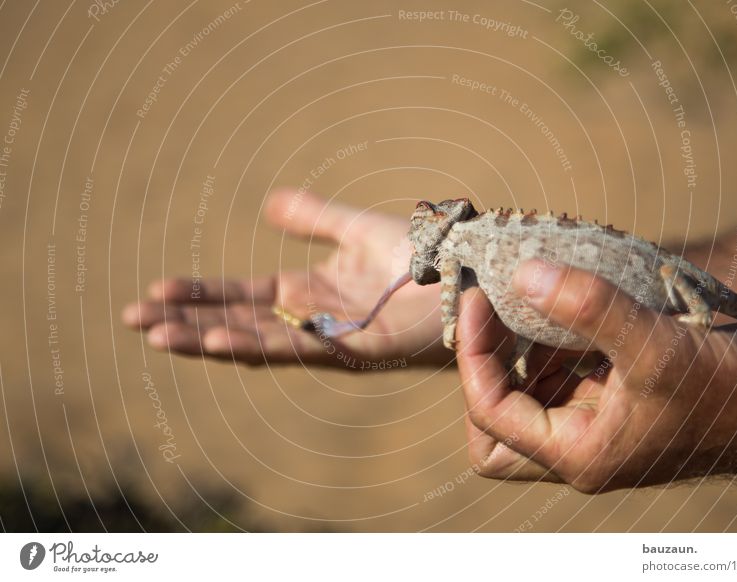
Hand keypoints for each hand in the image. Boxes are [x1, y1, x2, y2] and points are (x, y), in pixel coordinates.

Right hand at [122, 190, 449, 366]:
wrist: (461, 271)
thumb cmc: (415, 254)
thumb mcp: (352, 228)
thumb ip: (312, 217)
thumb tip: (267, 205)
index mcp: (305, 292)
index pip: (239, 295)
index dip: (198, 295)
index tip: (155, 291)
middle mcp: (309, 318)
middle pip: (237, 321)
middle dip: (187, 322)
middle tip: (136, 321)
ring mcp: (328, 335)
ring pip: (257, 339)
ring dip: (207, 338)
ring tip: (160, 336)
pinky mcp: (353, 346)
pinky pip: (297, 346)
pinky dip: (255, 342)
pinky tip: (218, 337)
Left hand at [456, 260, 736, 492]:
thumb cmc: (734, 393)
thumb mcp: (660, 349)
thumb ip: (590, 309)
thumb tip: (524, 274)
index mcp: (578, 453)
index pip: (490, 414)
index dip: (472, 357)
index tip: (477, 302)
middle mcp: (578, 443)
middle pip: (495, 423)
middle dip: (485, 367)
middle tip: (491, 313)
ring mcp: (593, 421)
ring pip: (527, 393)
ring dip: (517, 346)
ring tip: (521, 295)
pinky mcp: (611, 396)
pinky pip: (561, 371)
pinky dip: (551, 338)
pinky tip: (562, 301)